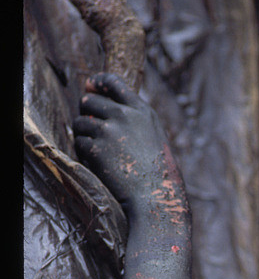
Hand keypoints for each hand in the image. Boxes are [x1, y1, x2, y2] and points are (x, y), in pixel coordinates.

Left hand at [73, 72, 176, 214]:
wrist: (156, 196)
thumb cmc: (158, 172)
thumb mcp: (153, 137)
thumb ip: (132, 120)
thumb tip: (100, 108)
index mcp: (142, 111)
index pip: (113, 82)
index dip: (97, 82)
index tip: (90, 86)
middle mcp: (124, 116)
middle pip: (89, 100)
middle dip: (86, 112)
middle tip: (91, 127)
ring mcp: (109, 131)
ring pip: (80, 122)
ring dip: (83, 134)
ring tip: (97, 151)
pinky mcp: (96, 148)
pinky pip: (79, 142)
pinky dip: (84, 153)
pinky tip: (97, 164)